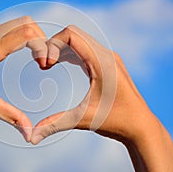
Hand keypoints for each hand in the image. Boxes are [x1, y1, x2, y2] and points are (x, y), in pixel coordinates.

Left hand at [0, 16, 47, 141]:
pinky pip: (11, 26)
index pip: (25, 35)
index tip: (43, 64)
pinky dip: (23, 34)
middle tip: (43, 60)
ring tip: (37, 55)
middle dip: (41, 39)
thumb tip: (30, 134)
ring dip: (33, 36)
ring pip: (20, 21)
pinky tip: (25, 51)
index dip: (41, 46)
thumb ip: (11, 117)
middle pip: (26, 23)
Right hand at [31, 25, 172, 171]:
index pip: (72, 35)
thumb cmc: (117, 122)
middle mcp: (106, 55)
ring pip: (78, 40)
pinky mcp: (107, 63)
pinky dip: (69, 53)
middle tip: (43, 65)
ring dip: (61, 48)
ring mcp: (108, 57)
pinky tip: (58, 64)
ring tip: (47, 65)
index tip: (44, 65)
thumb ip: (55, 125)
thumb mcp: (83, 120)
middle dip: (54, 45)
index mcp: (103, 62)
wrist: (141, 126)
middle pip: (73, 34)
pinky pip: (84, 49)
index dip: (52, 44)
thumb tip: (32, 137)